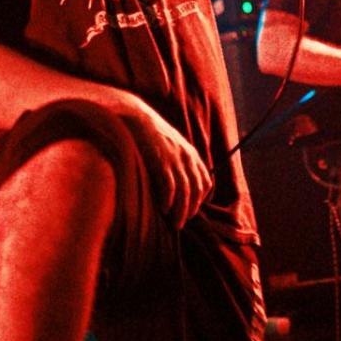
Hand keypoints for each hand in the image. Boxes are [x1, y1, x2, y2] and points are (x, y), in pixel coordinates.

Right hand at [114, 90, 212, 228]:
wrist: (135, 117)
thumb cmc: (149, 134)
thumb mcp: (170, 145)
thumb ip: (177, 161)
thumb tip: (176, 184)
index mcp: (191, 154)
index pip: (205, 182)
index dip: (200, 199)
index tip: (191, 209)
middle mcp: (187, 158)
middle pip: (196, 191)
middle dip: (191, 210)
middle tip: (180, 222)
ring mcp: (175, 160)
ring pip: (185, 193)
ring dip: (181, 211)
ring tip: (174, 222)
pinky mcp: (161, 163)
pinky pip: (170, 188)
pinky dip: (168, 201)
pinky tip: (163, 209)